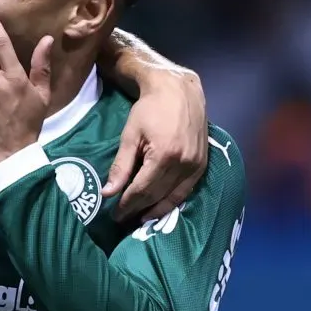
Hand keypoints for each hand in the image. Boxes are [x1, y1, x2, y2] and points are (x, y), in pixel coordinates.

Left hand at [101, 71, 207, 221]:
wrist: (179, 92)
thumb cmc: (149, 109)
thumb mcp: (130, 135)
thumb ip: (120, 166)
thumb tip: (107, 193)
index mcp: (164, 156)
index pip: (142, 190)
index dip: (127, 204)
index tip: (113, 214)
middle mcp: (184, 165)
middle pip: (157, 196)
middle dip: (138, 209)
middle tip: (121, 219)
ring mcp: (197, 166)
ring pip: (174, 197)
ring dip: (156, 211)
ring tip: (138, 219)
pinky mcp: (203, 165)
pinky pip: (187, 191)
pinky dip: (172, 201)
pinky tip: (159, 207)